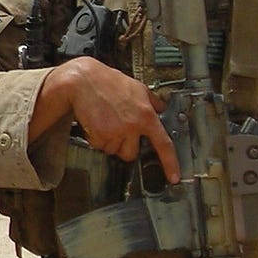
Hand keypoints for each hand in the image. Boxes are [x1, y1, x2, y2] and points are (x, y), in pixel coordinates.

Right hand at [36, 57, 179, 183]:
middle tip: (118, 130)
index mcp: (146, 116)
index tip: (174, 177)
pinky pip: (99, 146)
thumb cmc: (109, 82)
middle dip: (124, 146)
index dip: (170, 163)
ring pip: (113, 151)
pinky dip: (96, 138)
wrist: (84, 81)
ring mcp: (115, 132)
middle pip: (131, 154)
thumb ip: (152, 101)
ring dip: (109, 141)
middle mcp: (132, 126)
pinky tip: (96, 122)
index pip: (163, 144)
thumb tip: (162, 107)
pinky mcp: (99, 135)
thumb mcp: (137, 87)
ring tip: (105, 122)